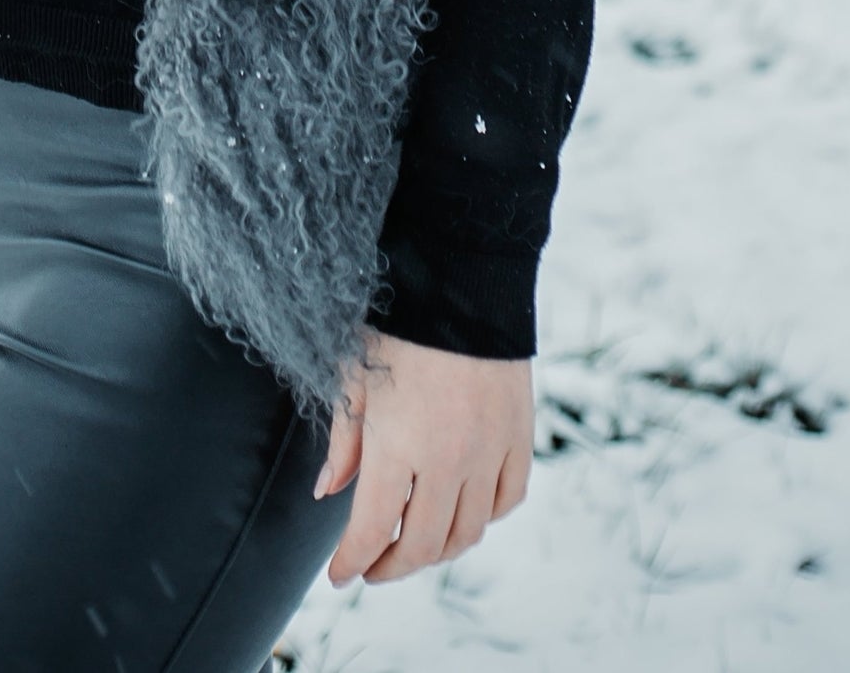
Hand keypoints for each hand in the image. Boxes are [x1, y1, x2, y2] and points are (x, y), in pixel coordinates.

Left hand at [314, 330, 531, 585]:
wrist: (464, 275)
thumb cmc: (400, 321)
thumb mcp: (356, 373)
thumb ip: (345, 438)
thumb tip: (328, 492)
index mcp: (398, 443)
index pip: (373, 530)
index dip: (352, 561)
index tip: (339, 575)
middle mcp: (448, 458)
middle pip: (424, 545)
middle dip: (391, 566)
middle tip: (372, 566)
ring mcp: (490, 450)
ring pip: (468, 532)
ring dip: (438, 549)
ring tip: (414, 543)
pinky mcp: (520, 435)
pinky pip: (508, 499)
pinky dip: (485, 516)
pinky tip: (463, 509)